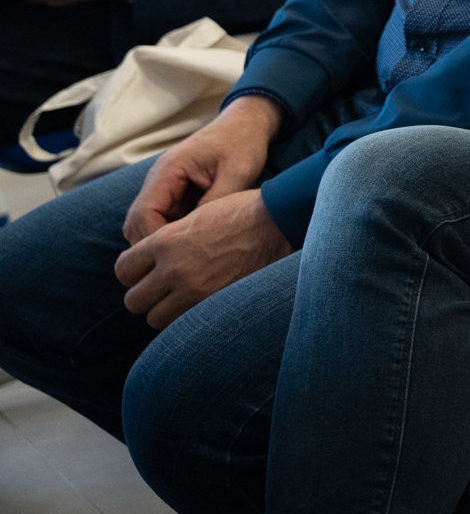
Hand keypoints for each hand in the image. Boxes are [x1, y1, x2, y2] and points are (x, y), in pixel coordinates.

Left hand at [115, 189, 289, 327]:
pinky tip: (201, 301)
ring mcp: (195, 290)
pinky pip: (184, 323)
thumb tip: (151, 260)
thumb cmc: (242, 212)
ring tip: (183, 296)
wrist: (279, 222)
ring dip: (165, 309)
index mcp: (165, 242)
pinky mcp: (215, 303)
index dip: (133, 272)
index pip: (123, 270)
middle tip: (163, 286)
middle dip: (146, 295)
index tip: (146, 270)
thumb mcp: (196, 216)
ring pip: (155, 318)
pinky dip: (187, 317)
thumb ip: (168, 239)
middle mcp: (174, 269)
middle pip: (134, 300)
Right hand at [123, 94, 283, 243]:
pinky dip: (173, 232)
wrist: (246, 123)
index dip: (154, 241)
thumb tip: (200, 237)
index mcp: (168, 170)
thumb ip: (218, 202)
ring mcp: (163, 185)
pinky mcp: (173, 191)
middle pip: (137, 222)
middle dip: (153, 246)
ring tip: (190, 255)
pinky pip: (163, 218)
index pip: (143, 214)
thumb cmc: (243, 143)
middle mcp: (158, 178)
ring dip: (162, 240)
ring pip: (146, 223)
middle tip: (181, 264)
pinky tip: (195, 242)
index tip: (176, 259)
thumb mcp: (238, 172)